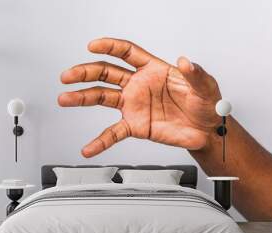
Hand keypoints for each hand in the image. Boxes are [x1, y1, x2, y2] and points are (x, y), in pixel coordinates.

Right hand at [59, 38, 221, 157]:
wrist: (206, 131)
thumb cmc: (205, 104)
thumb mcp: (206, 86)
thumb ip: (195, 73)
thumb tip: (184, 61)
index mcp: (153, 70)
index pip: (127, 53)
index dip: (110, 47)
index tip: (93, 46)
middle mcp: (138, 86)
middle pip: (106, 73)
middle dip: (85, 72)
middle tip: (68, 76)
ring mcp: (134, 106)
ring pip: (102, 98)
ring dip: (82, 98)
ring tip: (65, 99)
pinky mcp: (135, 126)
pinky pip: (113, 133)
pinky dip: (100, 141)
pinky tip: (88, 148)